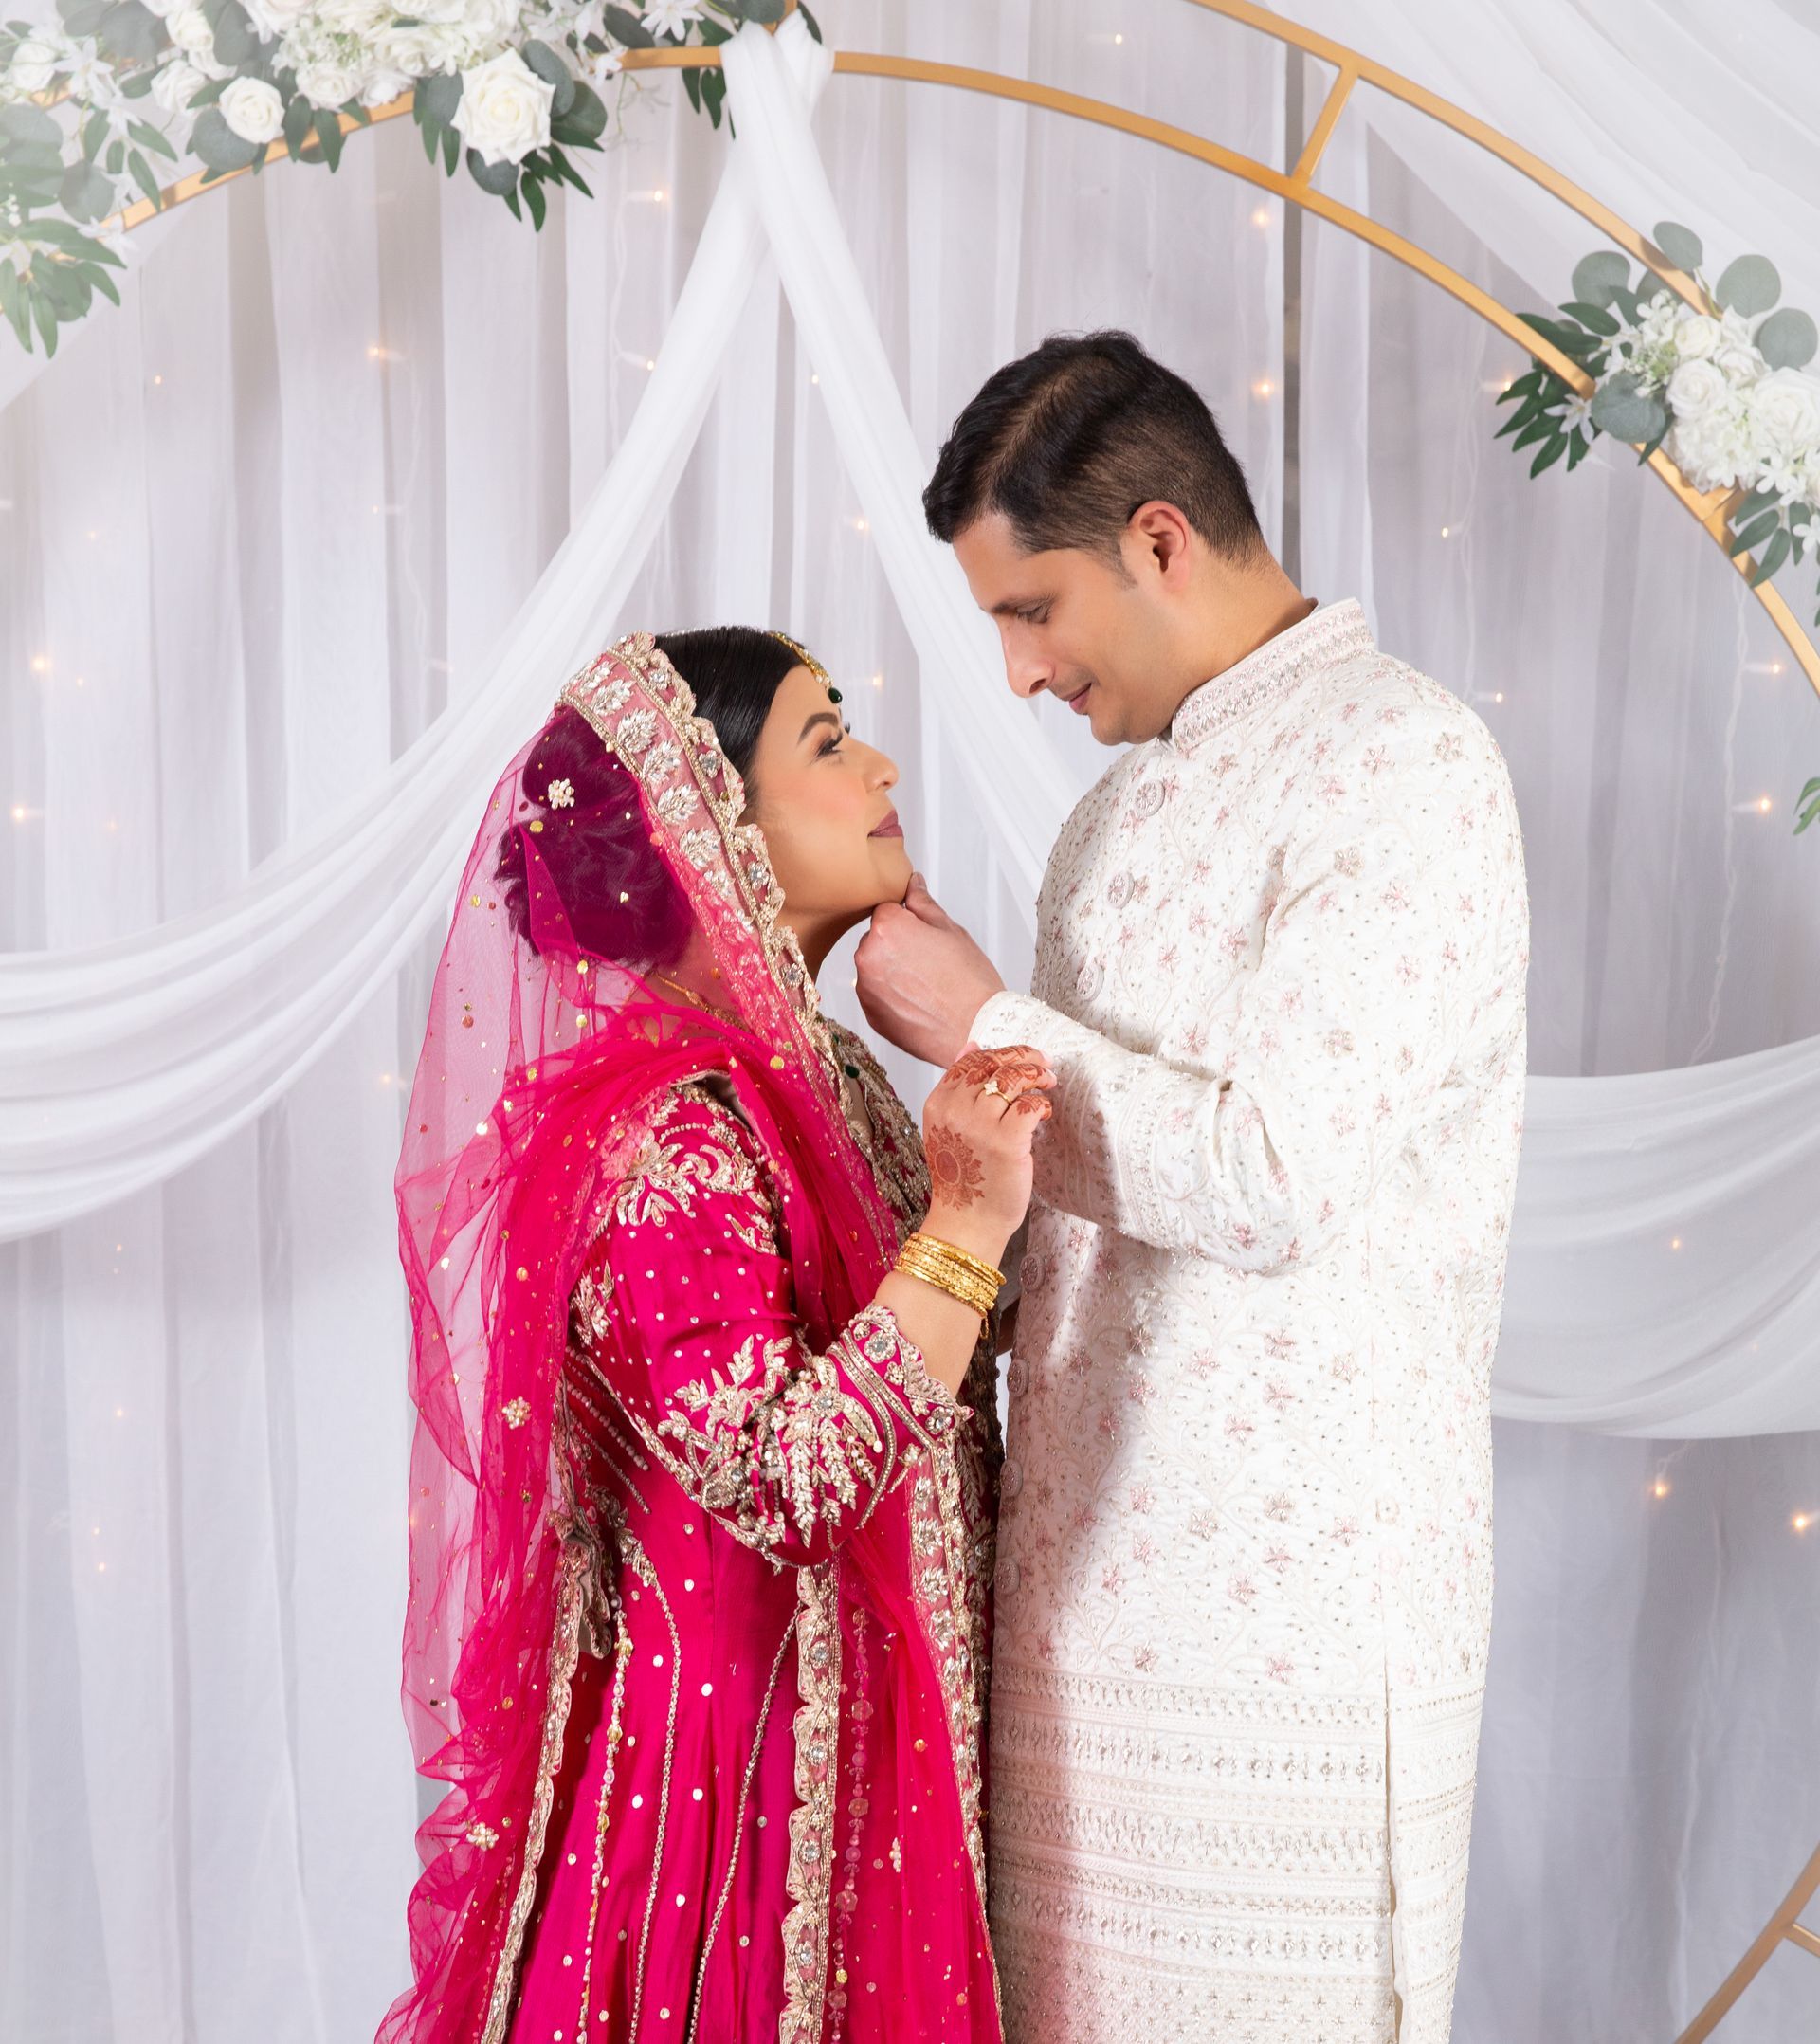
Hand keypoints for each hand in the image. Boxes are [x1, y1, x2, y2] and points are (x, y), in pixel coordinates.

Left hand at [855, 872, 1006, 1066]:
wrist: (976, 1031)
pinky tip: (920, 1002)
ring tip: (927, 985)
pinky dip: (892, 996)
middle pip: (877, 939)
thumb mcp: (951, 930)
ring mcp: (866, 988)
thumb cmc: (970, 983)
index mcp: (887, 928)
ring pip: (876, 968)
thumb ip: (924, 903)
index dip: (909, 921)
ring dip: (893, 971)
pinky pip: (877, 995)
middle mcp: (868, 956)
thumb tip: (912, 884)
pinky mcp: (870, 1014)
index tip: (926, 935)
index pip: (887, 909)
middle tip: (931, 962)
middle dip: (898, 945)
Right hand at [918, 1042, 1055, 1262]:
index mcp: (938, 1104)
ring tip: (1048, 1081)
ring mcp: (981, 1126)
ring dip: (1036, 1075)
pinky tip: (1045, 1111)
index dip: (999, 1053)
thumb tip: (971, 1045)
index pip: (969, 1060)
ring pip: (1013, 1079)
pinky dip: (1041, 1104)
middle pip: (993, 1064)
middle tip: (1043, 1061)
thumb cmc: (963, 1179)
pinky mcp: (1007, 1142)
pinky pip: (1029, 1106)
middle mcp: (956, 1111)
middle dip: (1022, 1056)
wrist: (968, 1222)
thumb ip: (957, 1088)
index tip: (1019, 1056)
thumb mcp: (948, 1127)